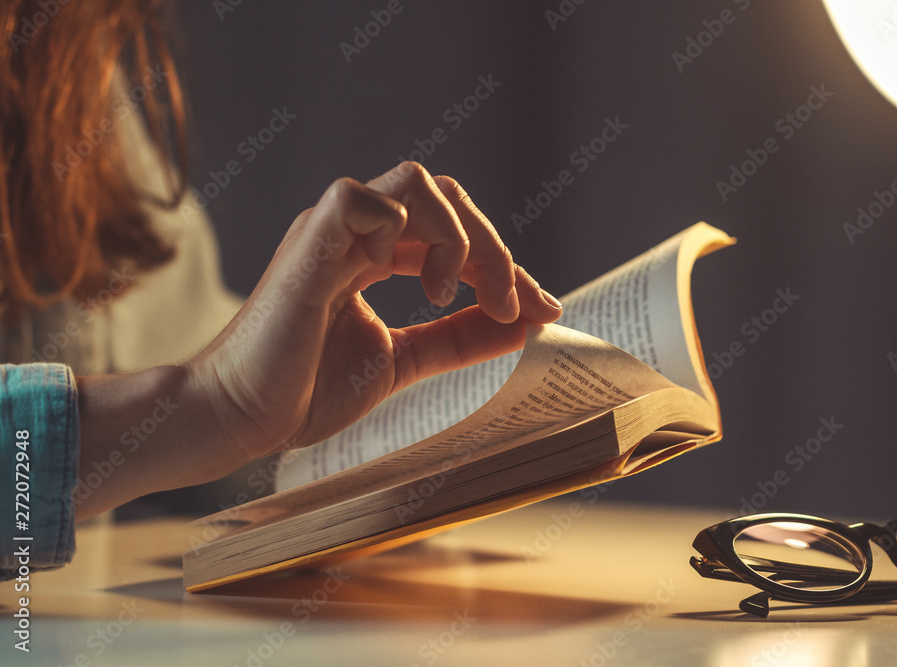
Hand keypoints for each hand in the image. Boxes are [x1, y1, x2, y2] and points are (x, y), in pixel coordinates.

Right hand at [188, 162, 561, 472]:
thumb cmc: (302, 390)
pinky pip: (359, 197)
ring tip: (448, 297)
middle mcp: (353, 233)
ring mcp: (329, 233)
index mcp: (371, 254)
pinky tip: (412, 286)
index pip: (454, 233)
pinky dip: (401, 229)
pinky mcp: (308, 246)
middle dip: (494, 250)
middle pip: (447, 198)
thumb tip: (521, 325)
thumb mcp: (401, 362)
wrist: (238, 420)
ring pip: (415, 184)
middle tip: (512, 307)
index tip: (543, 311)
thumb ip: (456, 340)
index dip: (505, 268)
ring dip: (457, 238)